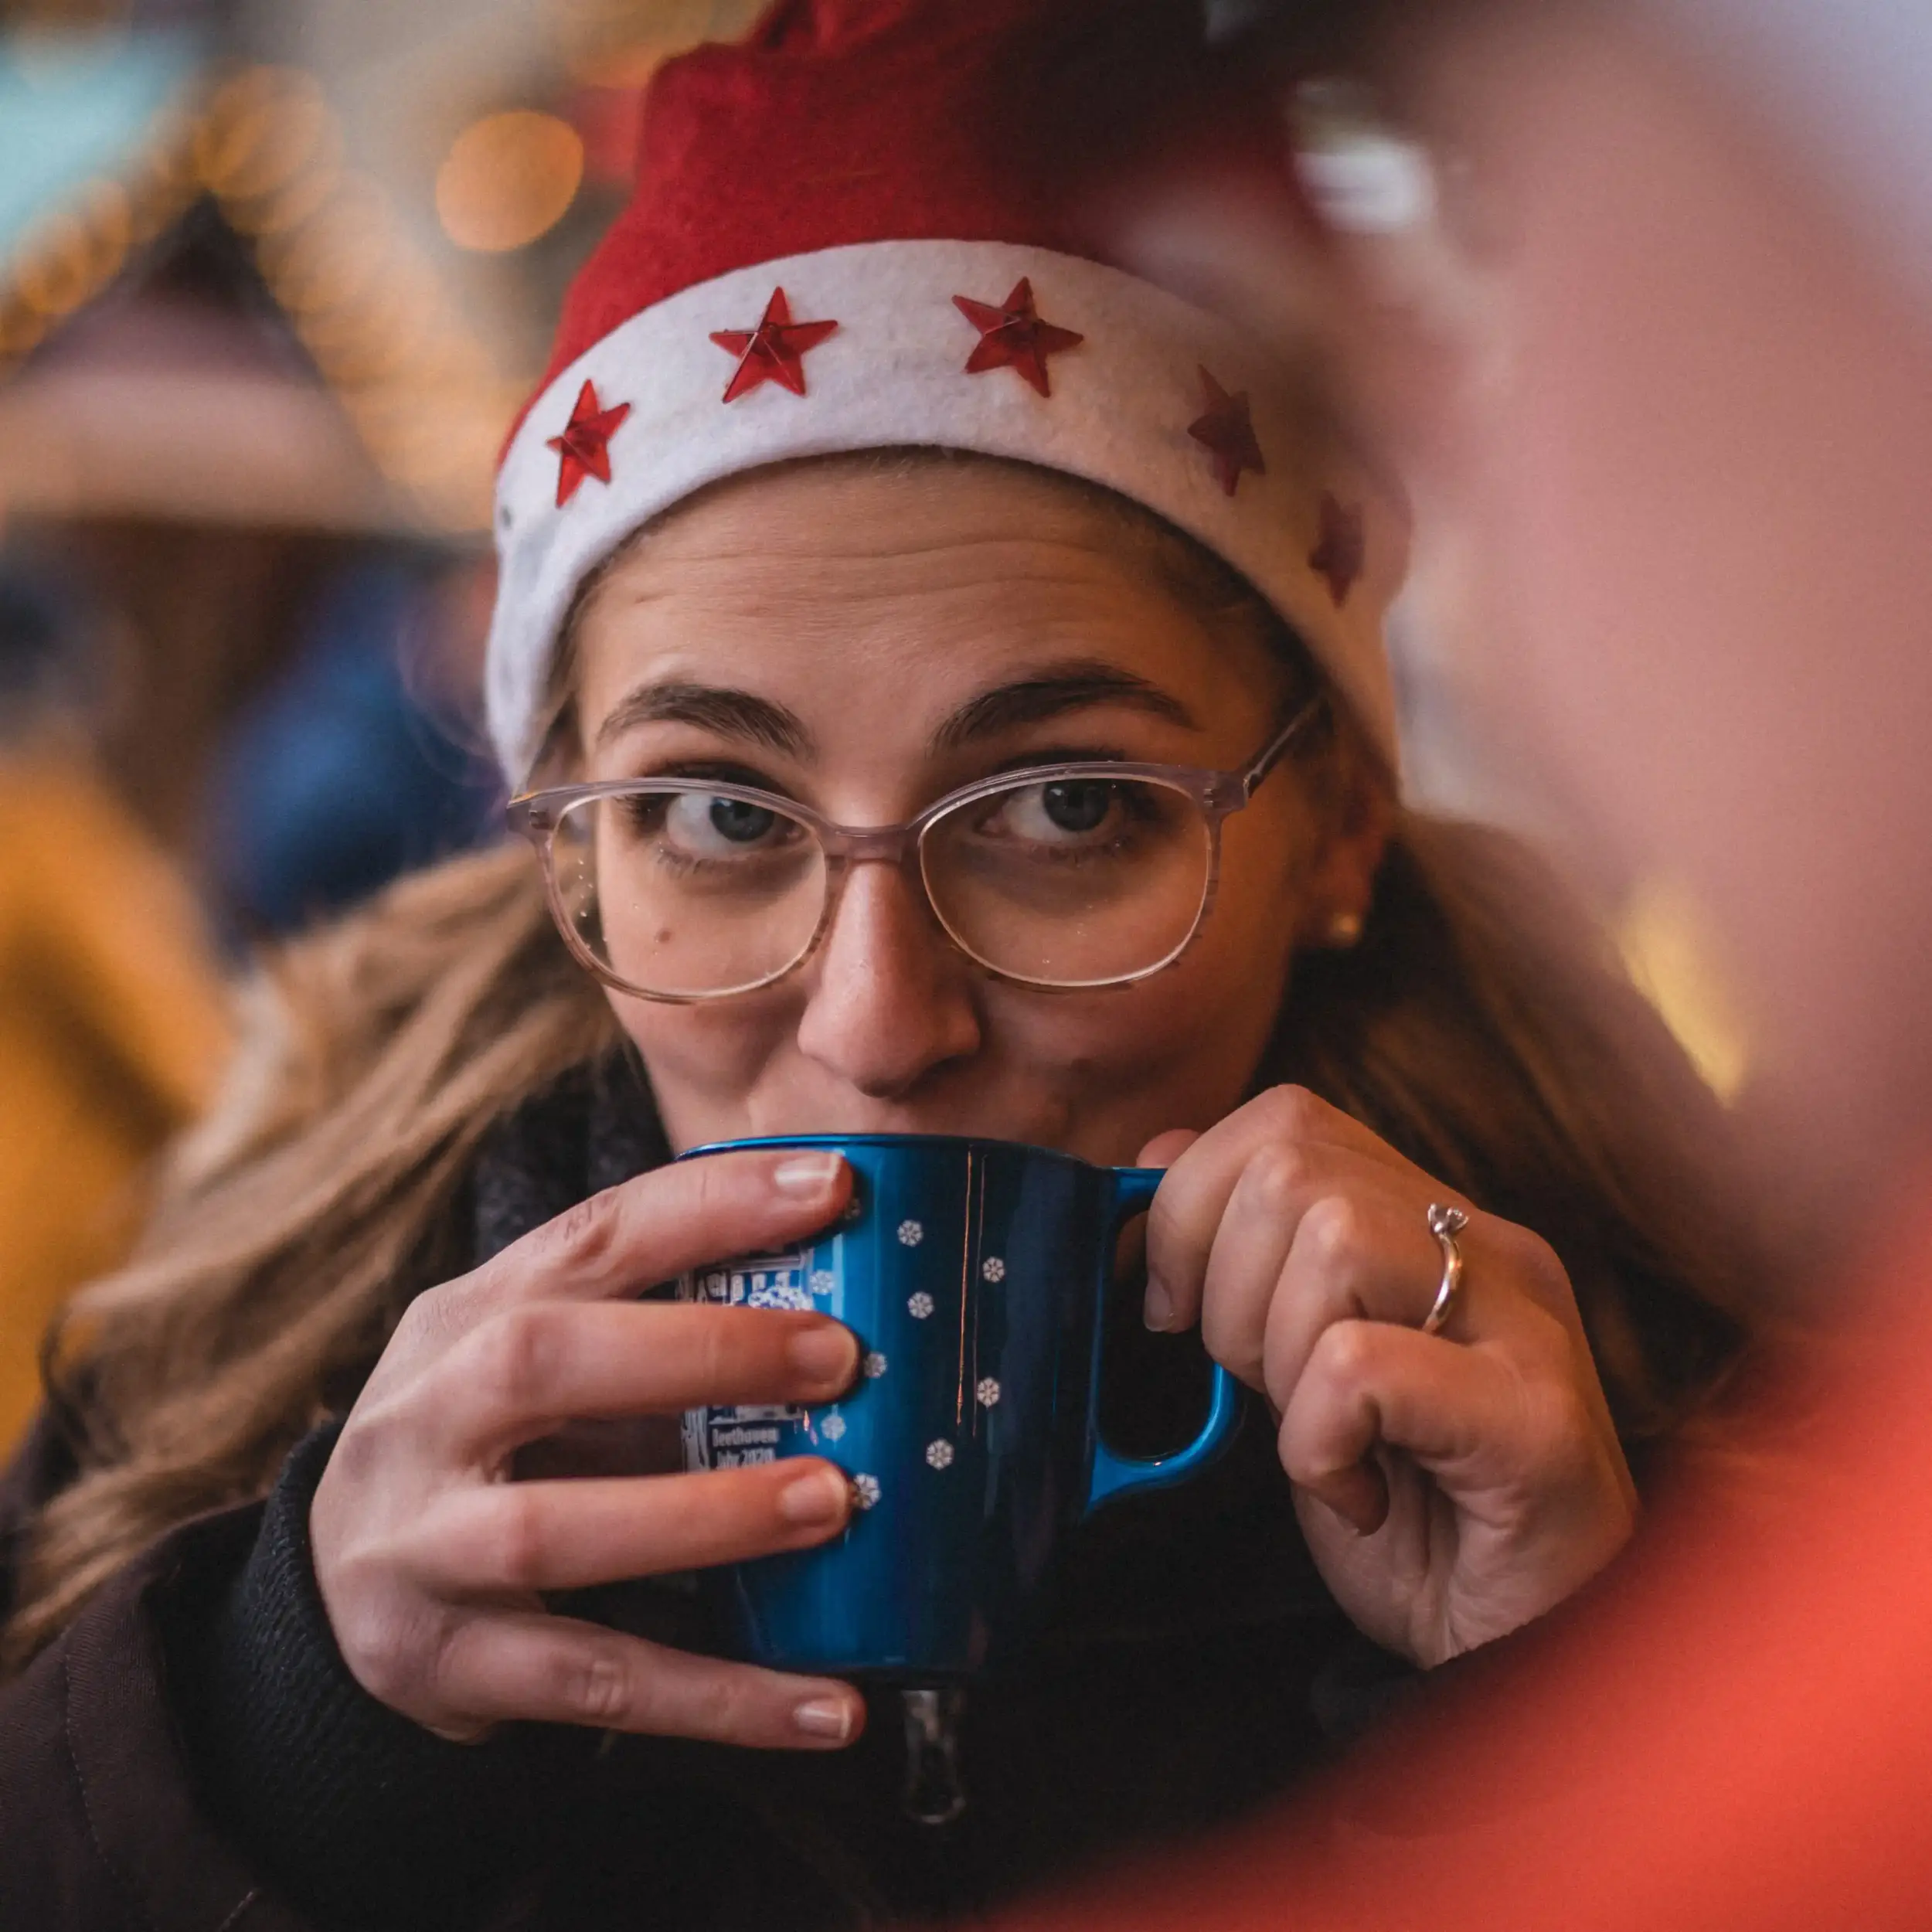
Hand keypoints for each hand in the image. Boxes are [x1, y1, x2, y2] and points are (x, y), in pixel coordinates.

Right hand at [310, 1148, 868, 1747]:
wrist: (338, 1585)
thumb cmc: (491, 1444)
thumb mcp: (540, 1363)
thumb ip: (656, 1333)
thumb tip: (857, 1317)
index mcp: (467, 1316)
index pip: (590, 1234)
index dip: (710, 1205)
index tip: (831, 1186)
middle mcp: (425, 1417)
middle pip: (540, 1362)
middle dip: (700, 1351)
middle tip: (839, 1357)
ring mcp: (419, 1547)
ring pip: (552, 1533)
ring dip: (706, 1518)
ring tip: (834, 1505)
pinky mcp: (444, 1666)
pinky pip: (594, 1685)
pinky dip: (720, 1700)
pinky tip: (830, 1706)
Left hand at [1141, 1087, 1637, 1665]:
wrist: (1521, 1655)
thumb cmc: (1409, 1510)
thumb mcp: (1291, 1363)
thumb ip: (1239, 1252)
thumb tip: (1154, 1153)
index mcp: (1433, 1220)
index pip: (1288, 1118)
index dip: (1194, 1203)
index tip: (1175, 1310)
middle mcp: (1490, 1247)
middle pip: (1294, 1169)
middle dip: (1226, 1289)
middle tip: (1260, 1388)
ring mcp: (1525, 1325)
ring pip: (1332, 1241)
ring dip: (1277, 1358)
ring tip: (1321, 1439)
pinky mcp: (1538, 1419)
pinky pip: (1360, 1367)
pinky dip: (1318, 1441)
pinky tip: (1358, 1494)